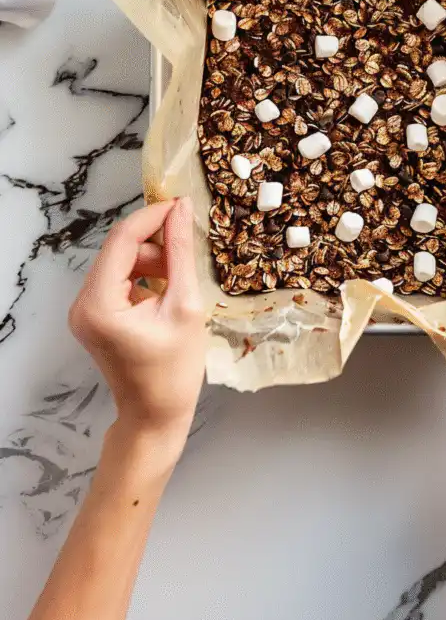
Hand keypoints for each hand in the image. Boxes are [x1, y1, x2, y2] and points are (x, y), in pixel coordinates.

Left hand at [69, 199, 204, 455]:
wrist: (156, 415)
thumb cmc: (175, 370)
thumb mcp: (186, 305)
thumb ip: (181, 253)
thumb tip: (182, 209)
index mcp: (99, 304)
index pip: (122, 240)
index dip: (152, 217)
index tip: (182, 205)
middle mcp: (82, 304)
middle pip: (120, 250)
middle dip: (156, 244)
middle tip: (188, 252)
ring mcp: (84, 311)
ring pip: (121, 262)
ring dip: (152, 262)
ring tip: (179, 283)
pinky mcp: (93, 316)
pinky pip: (119, 279)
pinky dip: (144, 277)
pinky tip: (165, 294)